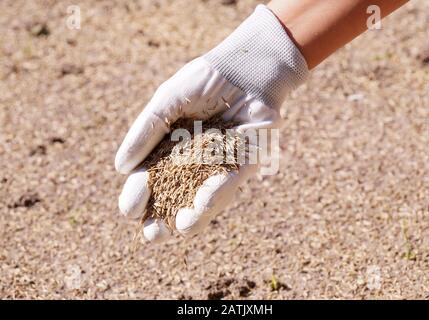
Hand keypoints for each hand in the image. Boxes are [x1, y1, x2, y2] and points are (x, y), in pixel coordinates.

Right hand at [115, 5, 308, 242]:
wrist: (245, 68)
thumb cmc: (203, 81)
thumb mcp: (167, 102)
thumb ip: (144, 132)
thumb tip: (119, 168)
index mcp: (171, 148)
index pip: (151, 177)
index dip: (139, 195)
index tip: (129, 209)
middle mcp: (194, 161)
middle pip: (175, 196)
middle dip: (163, 217)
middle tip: (152, 233)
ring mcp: (219, 165)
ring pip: (204, 197)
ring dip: (191, 215)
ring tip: (178, 228)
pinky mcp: (245, 162)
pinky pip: (231, 183)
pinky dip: (216, 195)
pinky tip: (201, 208)